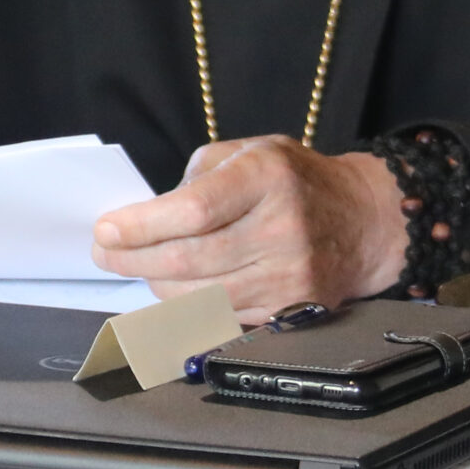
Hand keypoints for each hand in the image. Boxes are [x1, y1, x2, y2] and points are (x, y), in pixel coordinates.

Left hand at [88, 135, 405, 322]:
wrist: (365, 221)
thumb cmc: (293, 180)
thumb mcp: (249, 152)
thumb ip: (198, 177)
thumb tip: (147, 217)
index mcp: (267, 178)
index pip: (194, 210)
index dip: (142, 225)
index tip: (105, 230)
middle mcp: (281, 228)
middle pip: (189, 258)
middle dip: (133, 259)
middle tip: (104, 254)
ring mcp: (290, 276)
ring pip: (200, 295)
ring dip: (156, 284)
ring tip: (138, 267)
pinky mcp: (292, 310)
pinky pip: (223, 317)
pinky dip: (188, 307)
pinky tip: (173, 289)